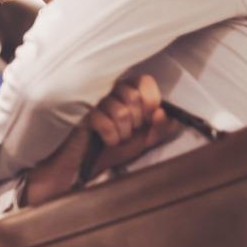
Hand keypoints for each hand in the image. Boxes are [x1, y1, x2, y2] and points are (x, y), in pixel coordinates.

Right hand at [24, 75, 179, 205]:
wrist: (84, 165)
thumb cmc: (111, 148)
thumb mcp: (143, 140)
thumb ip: (161, 128)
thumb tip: (165, 114)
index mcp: (125, 90)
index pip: (145, 81)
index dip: (152, 101)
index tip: (149, 119)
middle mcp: (108, 90)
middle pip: (134, 97)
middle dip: (137, 123)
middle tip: (128, 132)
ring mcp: (93, 100)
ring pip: (122, 112)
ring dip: (123, 133)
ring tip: (115, 138)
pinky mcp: (81, 113)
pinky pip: (105, 122)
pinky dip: (110, 137)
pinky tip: (105, 140)